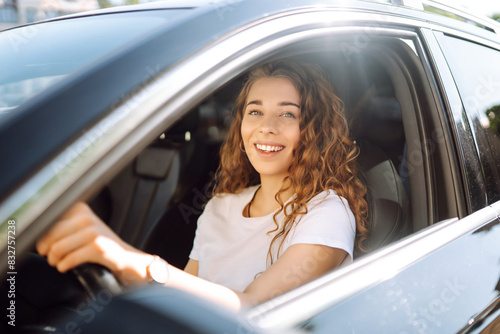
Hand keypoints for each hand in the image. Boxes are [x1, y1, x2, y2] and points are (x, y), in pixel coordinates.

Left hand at [36, 202, 152, 284]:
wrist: (129, 259)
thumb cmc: (104, 247)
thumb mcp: (85, 230)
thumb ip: (64, 228)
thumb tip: (39, 237)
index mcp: (82, 210)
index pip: (50, 220)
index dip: (43, 235)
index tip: (45, 245)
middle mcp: (88, 218)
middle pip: (51, 234)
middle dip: (46, 249)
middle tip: (50, 256)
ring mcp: (93, 232)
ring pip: (57, 247)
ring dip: (54, 259)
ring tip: (58, 262)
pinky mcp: (97, 247)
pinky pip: (69, 259)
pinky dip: (64, 265)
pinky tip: (65, 267)